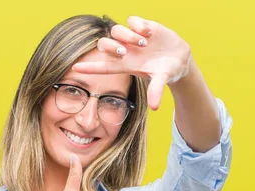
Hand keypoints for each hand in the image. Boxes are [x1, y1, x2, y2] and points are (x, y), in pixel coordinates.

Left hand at [72, 16, 191, 110]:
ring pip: (116, 30)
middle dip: (111, 47)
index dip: (89, 68)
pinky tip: (150, 33)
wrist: (179, 56)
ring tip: (144, 42)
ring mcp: (131, 37)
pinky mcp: (141, 25)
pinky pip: (131, 20)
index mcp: (125, 65)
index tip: (75, 69)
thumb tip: (155, 107)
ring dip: (128, 35)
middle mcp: (124, 51)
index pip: (102, 67)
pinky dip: (138, 24)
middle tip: (125, 51)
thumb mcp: (162, 79)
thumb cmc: (167, 70)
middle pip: (104, 45)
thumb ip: (156, 90)